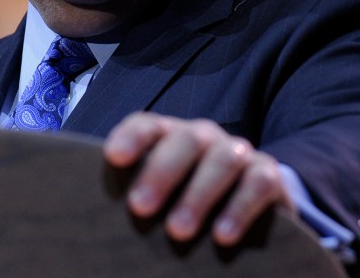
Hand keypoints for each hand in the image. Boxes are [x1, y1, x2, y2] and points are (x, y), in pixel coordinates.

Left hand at [104, 111, 294, 245]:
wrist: (249, 202)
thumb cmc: (186, 200)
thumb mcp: (161, 194)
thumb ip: (136, 193)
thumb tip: (91, 213)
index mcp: (170, 136)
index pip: (147, 125)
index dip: (131, 137)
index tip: (113, 158)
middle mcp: (204, 137)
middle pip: (184, 140)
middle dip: (161, 171)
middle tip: (139, 207)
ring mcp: (238, 152)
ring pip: (221, 160)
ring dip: (198, 195)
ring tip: (178, 231)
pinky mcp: (268, 175)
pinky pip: (258, 184)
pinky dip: (239, 208)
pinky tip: (222, 235)